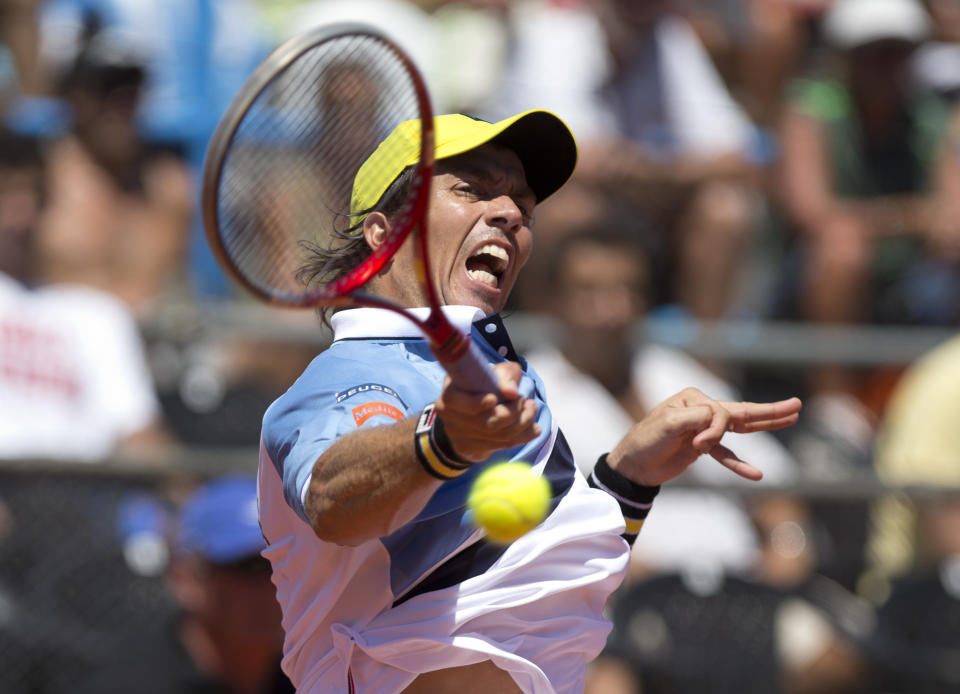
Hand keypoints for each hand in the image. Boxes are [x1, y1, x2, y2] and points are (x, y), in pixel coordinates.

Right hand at [433, 362, 540, 461]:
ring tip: (532, 409)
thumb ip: (505, 375)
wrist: (474, 408)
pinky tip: (534, 428)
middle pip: (484, 422)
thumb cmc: (485, 384)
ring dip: (522, 423)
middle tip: (526, 401)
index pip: (456, 401)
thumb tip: (511, 392)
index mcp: (450, 392)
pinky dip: (523, 436)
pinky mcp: (469, 449)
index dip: (476, 403)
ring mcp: (457, 435)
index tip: (495, 398)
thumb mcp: (495, 372)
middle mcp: (449, 415)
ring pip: (496, 436)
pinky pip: (501, 445)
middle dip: (513, 412)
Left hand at [606, 388, 801, 485]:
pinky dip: (740, 464)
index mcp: (693, 398)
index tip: (698, 444)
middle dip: (770, 410)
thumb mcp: (668, 425)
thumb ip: (697, 418)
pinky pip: (727, 455)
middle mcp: (701, 409)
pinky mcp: (702, 448)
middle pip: (741, 411)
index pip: (720, 412)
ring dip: (765, 425)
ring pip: (741, 427)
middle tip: (797, 405)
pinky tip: (757, 474)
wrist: (633, 465)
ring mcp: (703, 428)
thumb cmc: (645, 440)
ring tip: (791, 419)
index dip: (715, 430)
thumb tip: (719, 418)